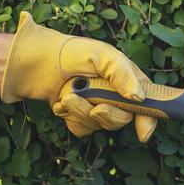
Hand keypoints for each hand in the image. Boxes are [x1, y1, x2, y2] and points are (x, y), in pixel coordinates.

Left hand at [0, 12, 157, 140]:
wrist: (35, 62)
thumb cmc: (70, 52)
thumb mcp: (102, 54)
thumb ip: (122, 74)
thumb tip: (138, 97)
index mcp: (125, 78)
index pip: (147, 102)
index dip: (148, 119)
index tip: (144, 132)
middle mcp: (113, 94)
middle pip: (123, 118)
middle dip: (108, 115)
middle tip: (95, 107)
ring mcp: (96, 107)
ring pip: (100, 125)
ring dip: (82, 112)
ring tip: (68, 96)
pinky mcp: (78, 117)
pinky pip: (82, 129)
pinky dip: (72, 118)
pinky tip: (63, 104)